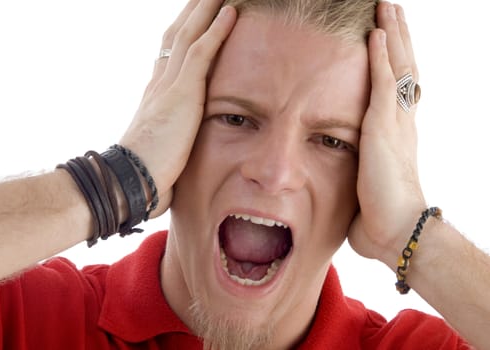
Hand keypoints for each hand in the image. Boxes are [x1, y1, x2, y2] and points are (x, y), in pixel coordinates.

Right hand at [119, 0, 236, 215]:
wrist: (131, 180)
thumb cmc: (148, 171)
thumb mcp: (164, 146)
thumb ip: (173, 134)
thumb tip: (180, 144)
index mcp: (158, 93)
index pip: (173, 51)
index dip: (186, 29)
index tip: (198, 13)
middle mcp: (161, 81)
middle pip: (179, 34)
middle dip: (195, 10)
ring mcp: (169, 85)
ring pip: (190, 34)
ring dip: (206, 8)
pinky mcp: (181, 94)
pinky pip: (202, 53)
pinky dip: (217, 31)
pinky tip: (230, 12)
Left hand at [347, 2, 425, 267]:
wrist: (395, 228)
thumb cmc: (378, 210)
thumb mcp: (366, 178)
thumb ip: (359, 162)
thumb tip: (344, 163)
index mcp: (396, 131)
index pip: (397, 84)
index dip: (394, 58)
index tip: (387, 35)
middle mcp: (401, 120)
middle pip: (403, 67)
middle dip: (397, 37)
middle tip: (392, 9)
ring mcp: (395, 122)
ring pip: (398, 66)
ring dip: (392, 35)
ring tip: (388, 8)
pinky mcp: (384, 128)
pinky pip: (384, 83)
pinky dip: (382, 56)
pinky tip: (376, 33)